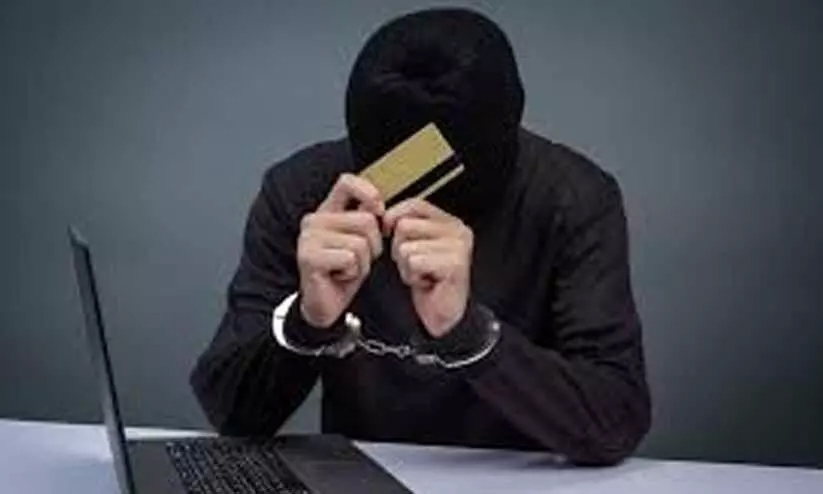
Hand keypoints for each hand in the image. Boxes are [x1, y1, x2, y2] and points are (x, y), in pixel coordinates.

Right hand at [297, 174, 383, 327]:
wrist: (326, 304)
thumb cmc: (343, 271)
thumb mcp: (360, 241)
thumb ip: (366, 219)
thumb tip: (378, 207)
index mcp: (327, 211)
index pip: (347, 182)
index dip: (369, 192)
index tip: (379, 211)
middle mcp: (314, 220)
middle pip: (366, 221)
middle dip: (373, 246)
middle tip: (357, 260)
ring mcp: (308, 238)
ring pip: (360, 243)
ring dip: (363, 263)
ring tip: (347, 269)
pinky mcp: (308, 257)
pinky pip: (350, 259)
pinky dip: (353, 272)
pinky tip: (339, 276)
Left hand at [383, 198, 472, 337]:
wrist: (442, 313)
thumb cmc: (427, 280)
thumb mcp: (412, 245)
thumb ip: (401, 224)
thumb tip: (378, 212)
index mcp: (450, 222)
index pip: (415, 204)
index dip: (394, 217)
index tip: (388, 232)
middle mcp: (458, 231)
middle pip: (405, 226)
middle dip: (400, 249)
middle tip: (416, 265)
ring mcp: (459, 247)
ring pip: (407, 246)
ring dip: (406, 266)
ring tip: (421, 275)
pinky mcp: (455, 264)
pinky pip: (415, 261)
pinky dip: (413, 276)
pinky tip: (426, 283)